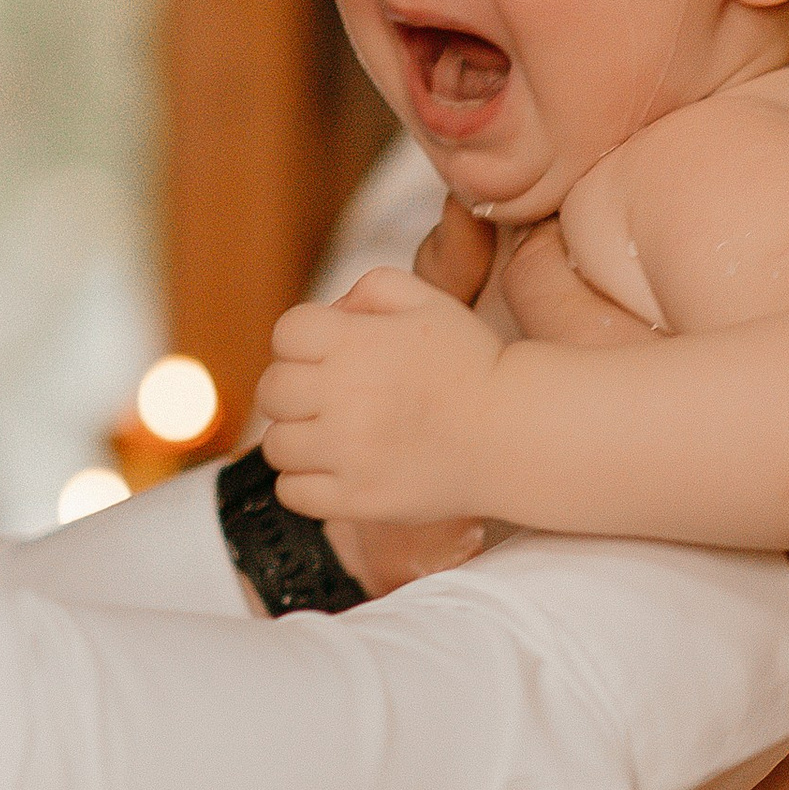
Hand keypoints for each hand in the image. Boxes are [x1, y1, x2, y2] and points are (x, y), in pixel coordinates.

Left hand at [257, 267, 504, 524]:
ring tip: (334, 436)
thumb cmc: (472, 364)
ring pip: (277, 445)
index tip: (330, 354)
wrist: (515, 433)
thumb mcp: (428, 301)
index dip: (303, 341)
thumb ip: (368, 290)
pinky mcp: (357, 499)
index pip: (286, 333)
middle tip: (331, 397)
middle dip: (295, 389)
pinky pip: (292, 492)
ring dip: (298, 437)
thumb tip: (328, 317)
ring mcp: (349, 452)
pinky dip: (306, 482)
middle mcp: (346, 396)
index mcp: (357, 342)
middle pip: (272, 390)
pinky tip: (338, 469)